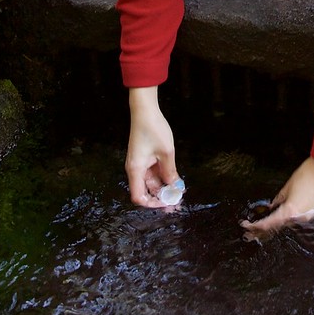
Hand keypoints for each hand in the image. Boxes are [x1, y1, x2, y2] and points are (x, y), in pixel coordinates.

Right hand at [125, 87, 180, 207]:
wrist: (145, 110)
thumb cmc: (153, 129)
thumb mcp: (166, 153)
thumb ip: (170, 172)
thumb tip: (175, 188)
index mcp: (136, 170)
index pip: (138, 197)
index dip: (152, 204)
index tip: (167, 203)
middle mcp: (135, 169)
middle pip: (145, 191)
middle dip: (160, 198)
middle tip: (176, 202)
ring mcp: (139, 164)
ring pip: (150, 183)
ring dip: (163, 188)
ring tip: (178, 192)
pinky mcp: (143, 158)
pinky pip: (152, 173)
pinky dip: (162, 178)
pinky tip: (174, 180)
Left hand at [240, 156, 313, 238]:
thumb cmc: (309, 173)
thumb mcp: (289, 185)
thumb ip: (279, 198)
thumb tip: (272, 206)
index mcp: (291, 211)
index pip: (269, 223)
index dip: (256, 226)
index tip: (246, 225)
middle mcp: (300, 217)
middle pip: (278, 226)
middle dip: (263, 228)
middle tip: (250, 231)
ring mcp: (308, 215)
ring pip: (288, 222)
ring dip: (275, 223)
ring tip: (260, 224)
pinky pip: (296, 217)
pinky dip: (286, 217)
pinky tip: (279, 215)